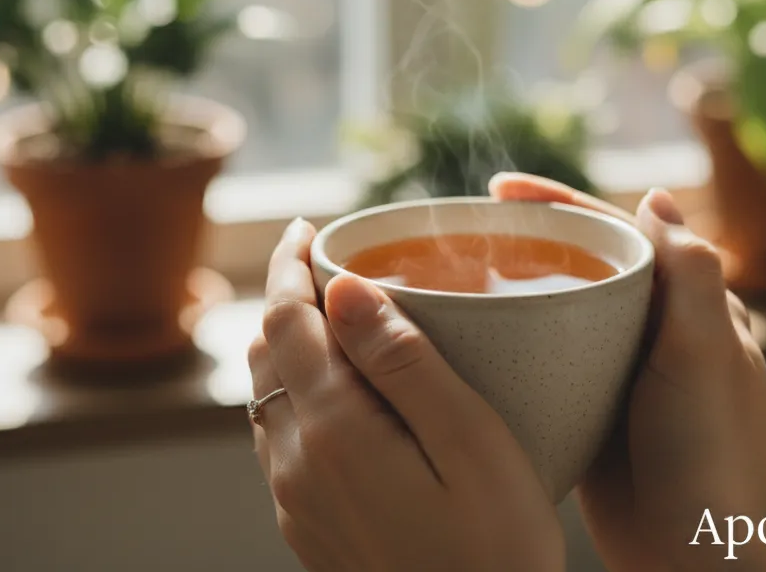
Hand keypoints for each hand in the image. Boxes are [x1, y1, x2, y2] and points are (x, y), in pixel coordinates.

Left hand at [248, 219, 564, 571]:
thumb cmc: (498, 548)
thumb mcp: (472, 443)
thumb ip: (404, 361)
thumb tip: (345, 287)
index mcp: (334, 431)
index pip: (287, 319)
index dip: (292, 264)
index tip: (309, 226)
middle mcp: (296, 464)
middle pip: (266, 352)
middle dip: (289, 296)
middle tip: (326, 258)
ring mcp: (295, 501)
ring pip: (268, 396)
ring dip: (289, 344)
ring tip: (334, 314)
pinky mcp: (308, 527)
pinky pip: (281, 438)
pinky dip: (297, 391)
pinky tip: (340, 391)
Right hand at [490, 174, 765, 571]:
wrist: (702, 554)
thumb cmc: (714, 454)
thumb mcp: (707, 354)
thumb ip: (691, 274)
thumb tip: (656, 197)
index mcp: (685, 304)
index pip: (616, 231)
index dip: (559, 204)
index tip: (498, 188)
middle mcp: (651, 330)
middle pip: (579, 263)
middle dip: (524, 238)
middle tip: (459, 231)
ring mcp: (615, 372)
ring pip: (554, 310)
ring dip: (508, 287)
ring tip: (449, 276)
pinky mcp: (586, 412)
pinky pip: (540, 362)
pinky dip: (504, 342)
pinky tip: (462, 341)